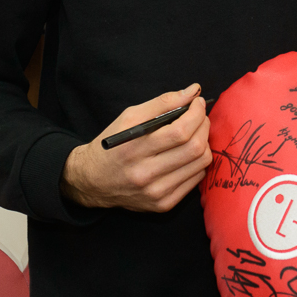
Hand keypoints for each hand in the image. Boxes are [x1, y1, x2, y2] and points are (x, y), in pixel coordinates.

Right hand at [60, 84, 210, 212]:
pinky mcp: (163, 205)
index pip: (179, 132)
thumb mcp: (129, 117)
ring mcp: (156, 192)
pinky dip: (197, 163)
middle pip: (194, 149)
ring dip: (204, 144)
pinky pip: (196, 180)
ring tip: (195, 134)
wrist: (93, 181)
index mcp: (134, 148)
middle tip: (200, 117)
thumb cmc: (112, 144)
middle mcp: (145, 174)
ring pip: (200, 164)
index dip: (196, 114)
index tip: (198, 103)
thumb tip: (193, 91)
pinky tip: (187, 155)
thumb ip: (162, 103)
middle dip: (204, 126)